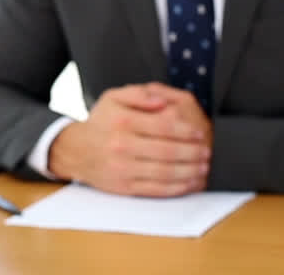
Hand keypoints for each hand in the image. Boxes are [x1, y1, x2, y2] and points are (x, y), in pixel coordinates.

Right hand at [47, 82, 211, 196]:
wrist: (75, 150)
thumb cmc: (101, 122)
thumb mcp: (113, 97)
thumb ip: (138, 94)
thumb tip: (162, 100)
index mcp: (122, 121)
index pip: (163, 126)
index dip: (186, 130)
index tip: (200, 132)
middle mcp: (122, 145)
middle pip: (167, 150)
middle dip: (193, 152)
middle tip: (207, 151)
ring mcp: (123, 168)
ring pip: (165, 172)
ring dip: (190, 171)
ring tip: (204, 167)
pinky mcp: (125, 187)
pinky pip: (157, 189)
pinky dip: (177, 188)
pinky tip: (190, 182)